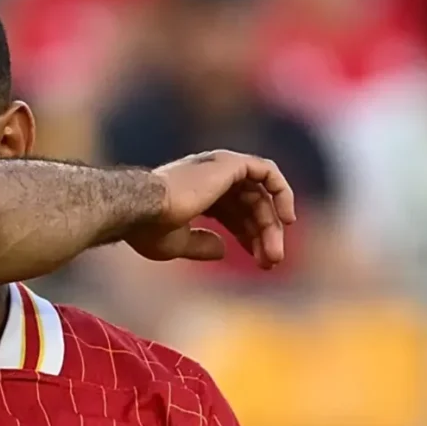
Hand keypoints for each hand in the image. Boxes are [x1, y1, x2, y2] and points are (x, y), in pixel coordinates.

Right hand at [125, 150, 296, 268]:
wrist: (140, 209)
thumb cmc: (148, 228)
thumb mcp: (176, 244)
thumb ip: (200, 245)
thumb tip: (223, 250)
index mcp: (193, 191)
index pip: (231, 211)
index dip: (246, 236)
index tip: (258, 259)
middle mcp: (208, 176)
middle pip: (248, 206)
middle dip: (262, 235)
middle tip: (271, 262)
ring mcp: (219, 167)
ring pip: (259, 196)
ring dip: (271, 225)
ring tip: (274, 254)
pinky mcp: (229, 163)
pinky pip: (267, 173)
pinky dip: (281, 193)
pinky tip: (286, 219)